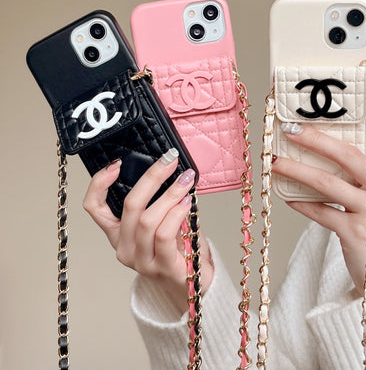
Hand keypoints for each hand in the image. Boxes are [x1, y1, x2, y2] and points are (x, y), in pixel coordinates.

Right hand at [83, 149, 213, 312]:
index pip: (94, 207)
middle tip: (170, 160)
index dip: (100, 183)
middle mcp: (123, 247)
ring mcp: (140, 260)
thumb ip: (157, 202)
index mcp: (117, 233)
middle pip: (129, 205)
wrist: (193, 284)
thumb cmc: (178, 248)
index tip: (117, 163)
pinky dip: (176, 213)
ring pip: (147, 219)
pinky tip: (188, 202)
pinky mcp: (160, 267)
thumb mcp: (160, 222)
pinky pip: (164, 235)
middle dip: (152, 177)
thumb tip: (168, 169)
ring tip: (185, 180)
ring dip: (170, 194)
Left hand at [272, 82, 365, 294]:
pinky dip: (302, 203)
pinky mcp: (354, 234)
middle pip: (352, 156)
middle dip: (318, 140)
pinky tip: (288, 197)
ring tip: (276, 162)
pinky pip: (321, 213)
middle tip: (292, 130)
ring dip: (298, 171)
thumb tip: (330, 159)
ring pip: (329, 183)